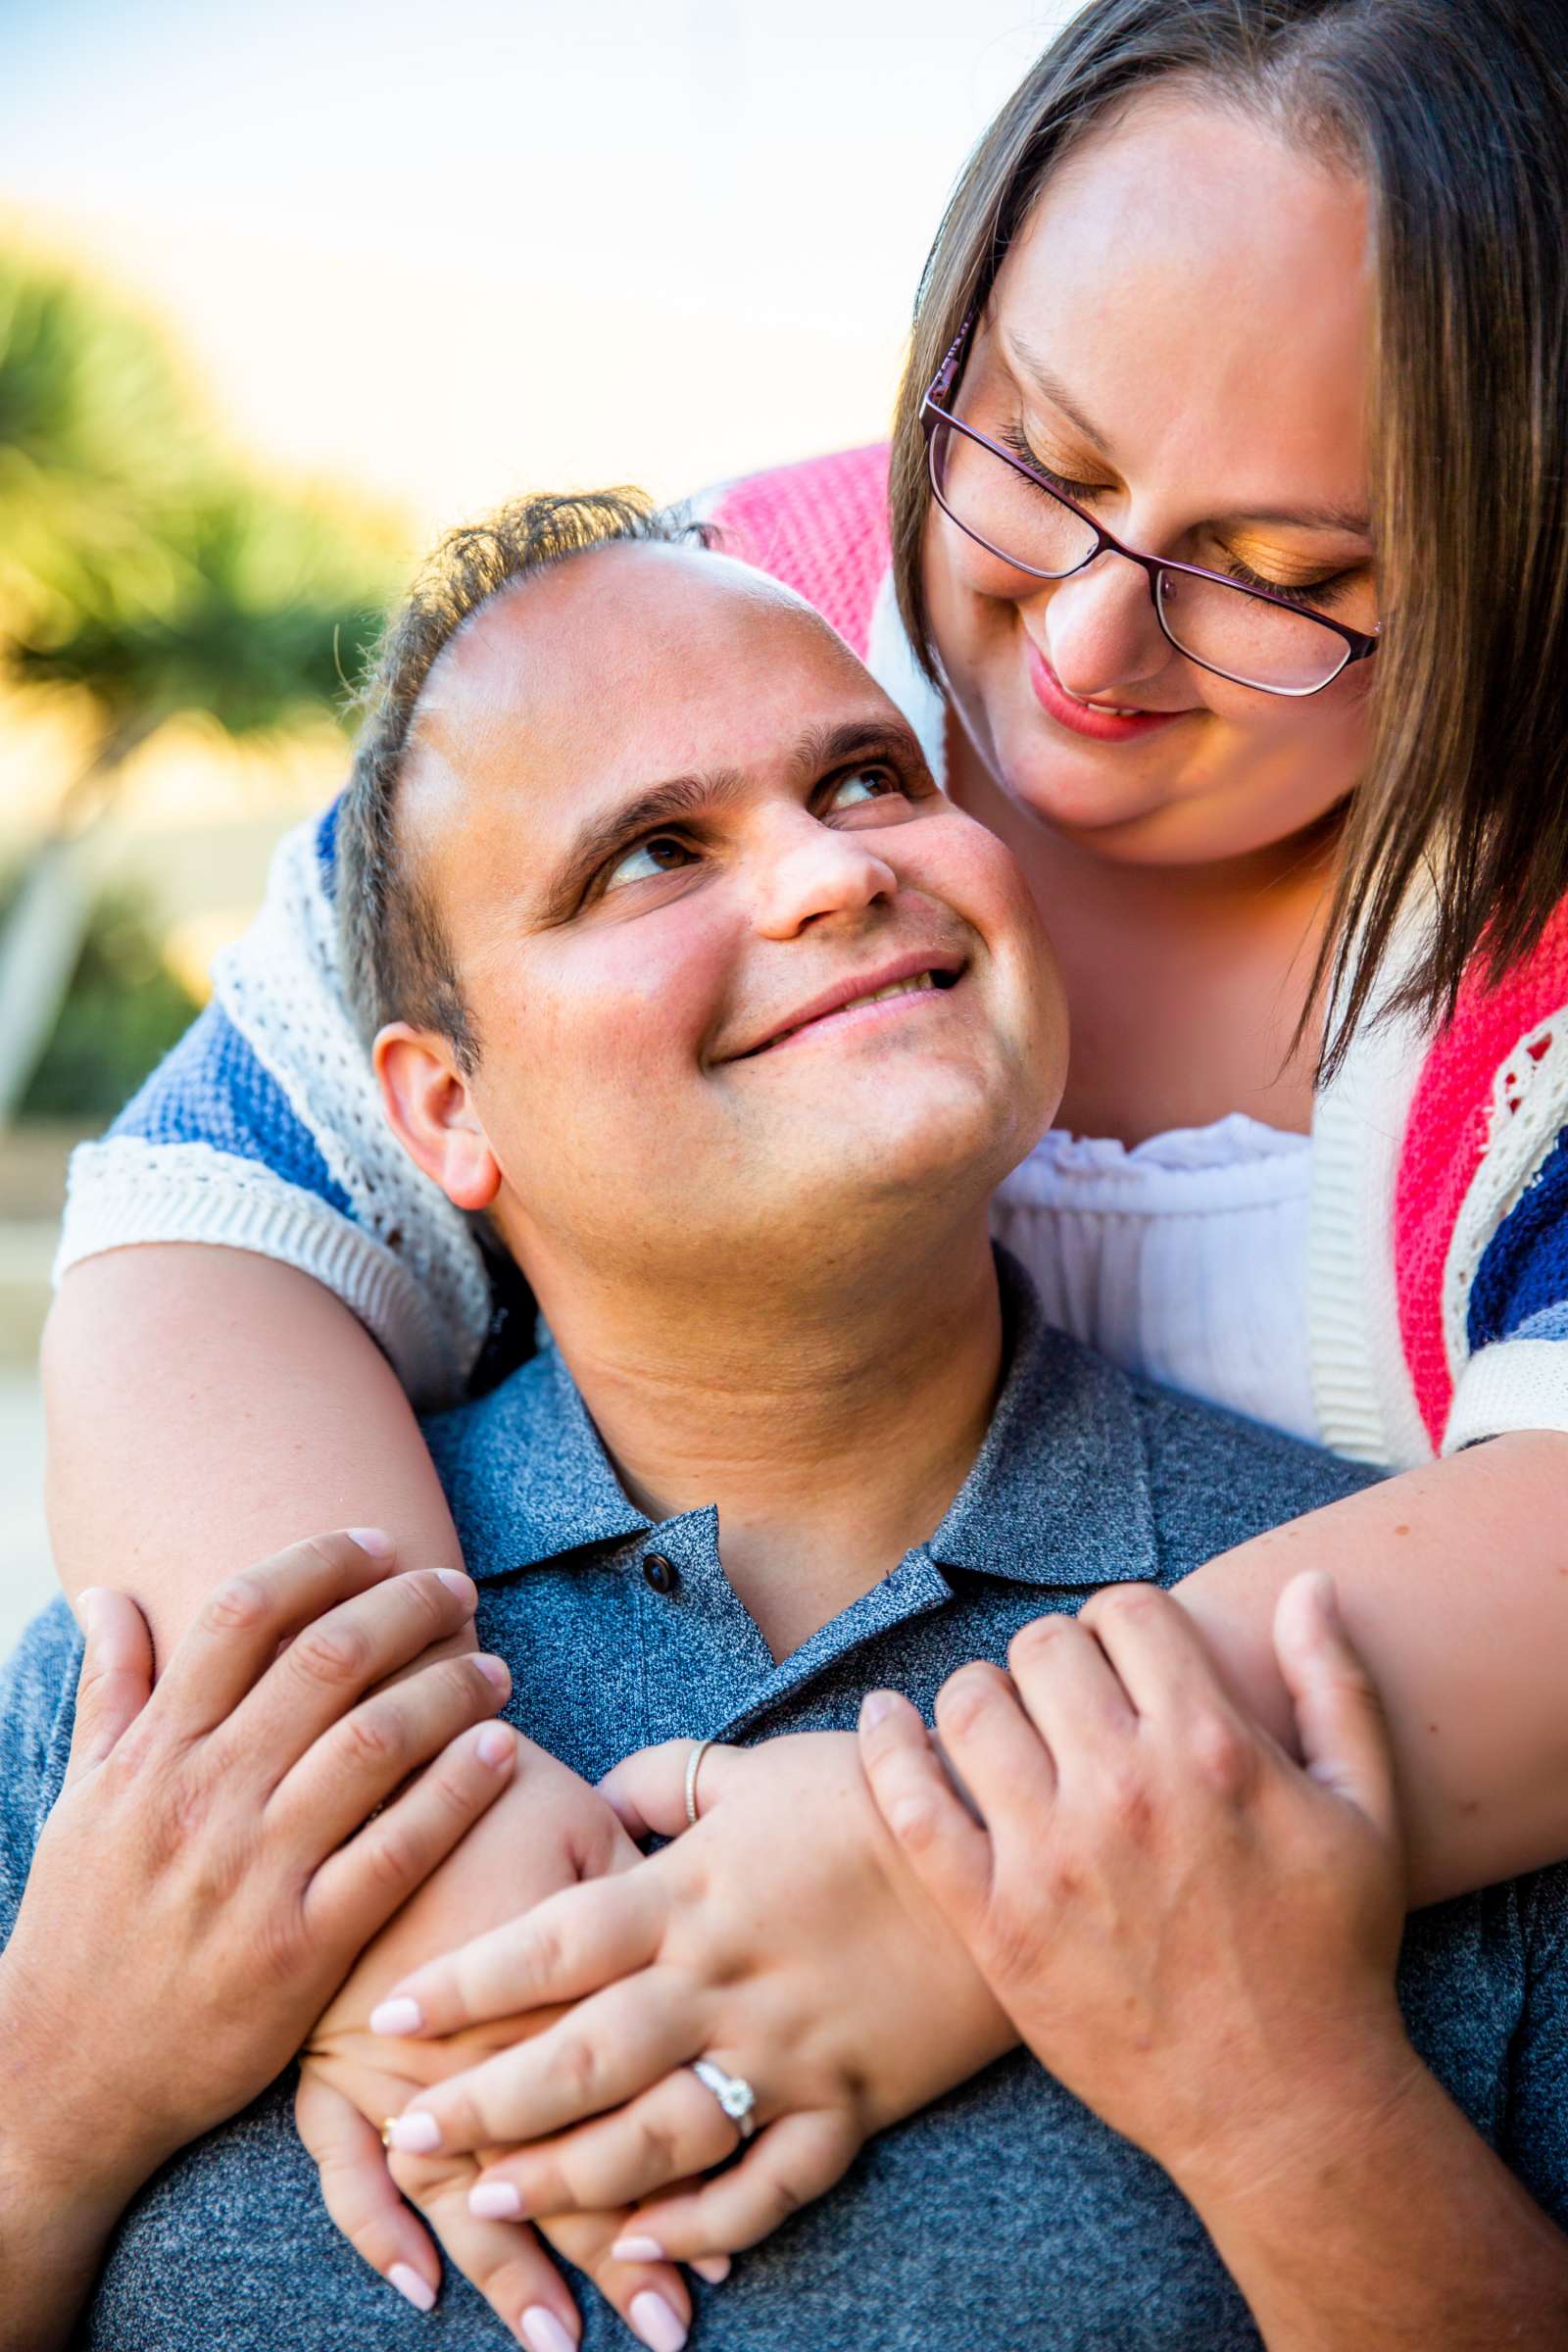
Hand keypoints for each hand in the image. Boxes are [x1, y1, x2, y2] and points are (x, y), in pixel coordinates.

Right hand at [0, 1531, 514, 2215]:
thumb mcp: (79, 1803)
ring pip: (370, 1744)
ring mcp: (252, 1876)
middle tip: (457, 1588)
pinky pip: (397, 1852)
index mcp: (150, 1755)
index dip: (316, 1562)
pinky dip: (456, 1792)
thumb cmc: (80, 1931)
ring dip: (446, 1688)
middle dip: (404, 1607)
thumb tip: (107, 1591)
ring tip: (492, 1666)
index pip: (238, 1616)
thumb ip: (109, 1692)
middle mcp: (200, 1800)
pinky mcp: (300, 1952)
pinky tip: (502, 1753)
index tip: (376, 1542)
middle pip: (322, 1661)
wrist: (65, 2084)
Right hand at [300, 1739, 704, 2351]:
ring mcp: (391, 2071)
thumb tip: (720, 1967)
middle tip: (667, 2330)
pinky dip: (377, 2234)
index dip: (680, 2191)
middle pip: (553, 2178)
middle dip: (615, 2262)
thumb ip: (648, 1910)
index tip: (725, 2262)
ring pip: (461, 2199)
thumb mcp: (586, 1826)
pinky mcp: (324, 2065)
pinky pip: (345, 2173)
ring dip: (512, 2277)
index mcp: (550, 1998)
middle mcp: (472, 2055)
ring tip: (560, 2343)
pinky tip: (415, 2289)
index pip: (626, 2119)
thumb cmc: (489, 1776)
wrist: (359, 1748)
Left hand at [363, 1730, 1014, 2263]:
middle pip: (583, 2055)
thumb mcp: (756, 1768)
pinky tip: (643, 2251)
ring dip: (570, 2176)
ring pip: (658, 2135)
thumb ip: (662, 1783)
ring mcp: (786, 2051)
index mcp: (692, 1891)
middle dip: (485, 2103)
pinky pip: (770, 2186)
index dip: (464, 1981)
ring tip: (489, 2201)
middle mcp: (723, 1980)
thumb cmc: (871, 1796)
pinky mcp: (848, 2104)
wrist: (1004, 1848)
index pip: (553, 1941)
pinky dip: (706, 2229)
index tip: (385, 2014)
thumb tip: (590, 1799)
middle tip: (406, 2135)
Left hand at [858, 1572, 1418, 2199]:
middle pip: (1043, 1646)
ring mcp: (1050, 1857)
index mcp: (1213, 1748)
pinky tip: (885, 1720)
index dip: (1126, 1624)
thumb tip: (1305, 1584)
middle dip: (1057, 1658)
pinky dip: (887, 1748)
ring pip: (970, 1704)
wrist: (1285, 2106)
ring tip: (1006, 1729)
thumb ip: (1335, 1686)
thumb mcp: (1367, 1811)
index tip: (1128, 1663)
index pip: (1127, 1610)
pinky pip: (909, 1806)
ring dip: (984, 1698)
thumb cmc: (1333, 1955)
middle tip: (1069, 1703)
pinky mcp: (995, 1923)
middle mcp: (1124, 1788)